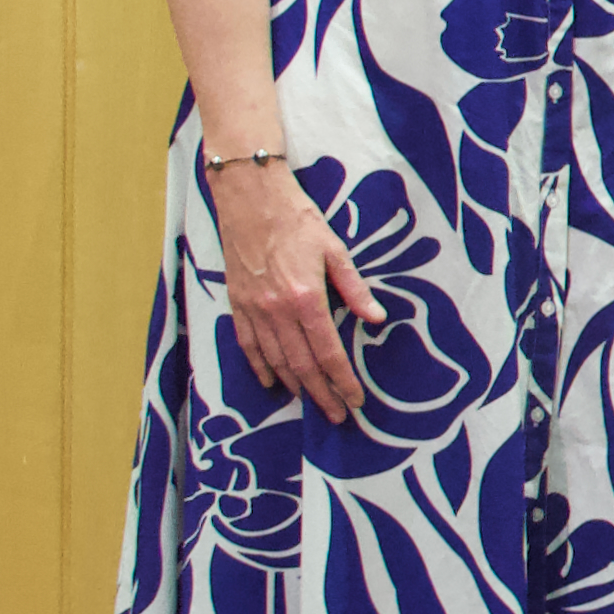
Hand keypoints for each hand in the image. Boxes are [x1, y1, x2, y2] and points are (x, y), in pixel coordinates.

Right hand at [211, 162, 382, 421]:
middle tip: (338, 416)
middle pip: (302, 365)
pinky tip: (273, 382)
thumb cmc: (297, 219)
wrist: (250, 198)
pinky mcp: (237, 304)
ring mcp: (254, 309)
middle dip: (322, 394)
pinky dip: (261, 367)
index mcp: (306, 297)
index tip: (356, 400)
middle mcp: (277, 310)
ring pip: (275, 360)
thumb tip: (376, 319)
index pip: (328, 352)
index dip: (342, 380)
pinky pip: (249, 345)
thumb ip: (354, 288)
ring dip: (295, 386)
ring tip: (313, 403)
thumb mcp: (335, 249)